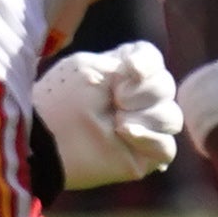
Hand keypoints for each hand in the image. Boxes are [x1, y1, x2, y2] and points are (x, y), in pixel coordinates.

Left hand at [31, 42, 183, 189]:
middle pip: (166, 86)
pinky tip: (126, 134)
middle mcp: (135, 100)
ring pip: (172, 117)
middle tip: (115, 99)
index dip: (148, 62)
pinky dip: (150, 138)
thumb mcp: (89, 68)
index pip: (153, 60)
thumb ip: (127, 61)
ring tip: (117, 123)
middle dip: (144, 91)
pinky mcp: (143, 156)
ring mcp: (141, 128)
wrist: (45, 139)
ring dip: (147, 116)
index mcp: (121, 75)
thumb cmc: (60, 99)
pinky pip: (168, 147)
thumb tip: (149, 72)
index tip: (131, 68)